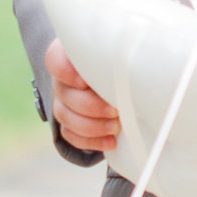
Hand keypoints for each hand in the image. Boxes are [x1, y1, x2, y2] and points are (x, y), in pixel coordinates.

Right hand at [43, 39, 121, 156]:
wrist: (116, 83)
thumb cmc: (118, 63)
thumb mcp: (117, 54)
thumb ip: (118, 56)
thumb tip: (141, 61)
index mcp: (69, 57)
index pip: (54, 60)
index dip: (65, 72)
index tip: (84, 82)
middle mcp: (62, 80)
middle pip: (65, 94)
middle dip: (92, 106)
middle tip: (115, 110)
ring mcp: (62, 103)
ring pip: (66, 117)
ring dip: (93, 126)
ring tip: (116, 127)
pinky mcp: (67, 123)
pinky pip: (71, 136)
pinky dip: (92, 142)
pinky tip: (111, 142)